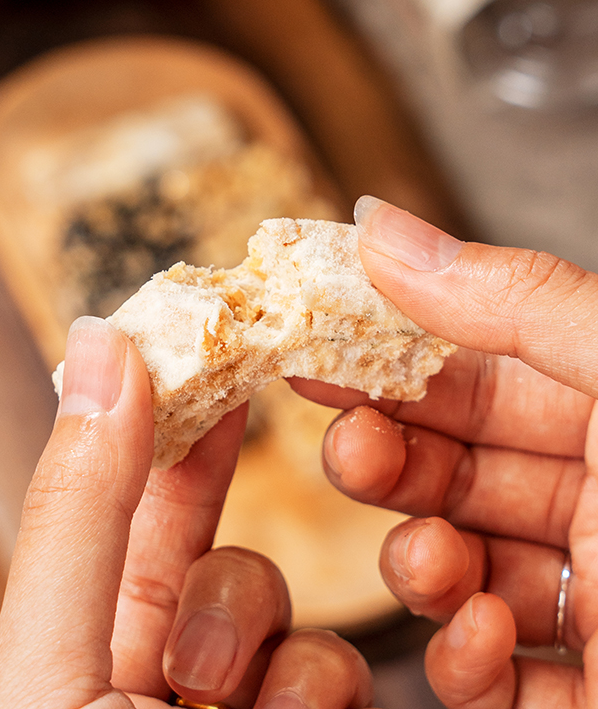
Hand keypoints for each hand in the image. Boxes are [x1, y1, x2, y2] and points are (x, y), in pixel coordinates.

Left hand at [0, 316, 374, 708]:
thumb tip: (96, 345)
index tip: (202, 339)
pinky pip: (342, 672)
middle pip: (209, 524)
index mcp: (81, 636)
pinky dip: (321, 690)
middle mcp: (157, 663)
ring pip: (278, 599)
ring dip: (254, 626)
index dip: (167, 417)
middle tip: (253, 375)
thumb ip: (79, 511)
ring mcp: (237, 697)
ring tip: (208, 689)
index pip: (131, 497)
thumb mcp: (48, 664)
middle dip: (227, 476)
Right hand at [292, 196, 597, 707]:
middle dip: (388, 459)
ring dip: (422, 564)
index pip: (479, 374)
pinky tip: (488, 637)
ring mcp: (592, 605)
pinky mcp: (584, 695)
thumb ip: (512, 300)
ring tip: (434, 560)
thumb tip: (383, 228)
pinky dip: (468, 660)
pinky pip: (495, 676)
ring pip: (459, 568)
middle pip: (454, 469)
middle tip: (350, 446)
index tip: (319, 350)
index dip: (393, 358)